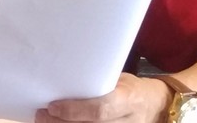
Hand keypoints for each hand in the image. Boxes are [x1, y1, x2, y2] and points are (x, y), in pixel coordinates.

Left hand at [36, 73, 171, 122]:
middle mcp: (127, 121)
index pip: (100, 110)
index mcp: (129, 99)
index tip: (52, 105)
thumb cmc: (130, 88)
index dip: (74, 111)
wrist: (155, 106)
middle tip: (41, 115)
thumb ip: (96, 83)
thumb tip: (63, 77)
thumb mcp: (119, 80)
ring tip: (44, 121)